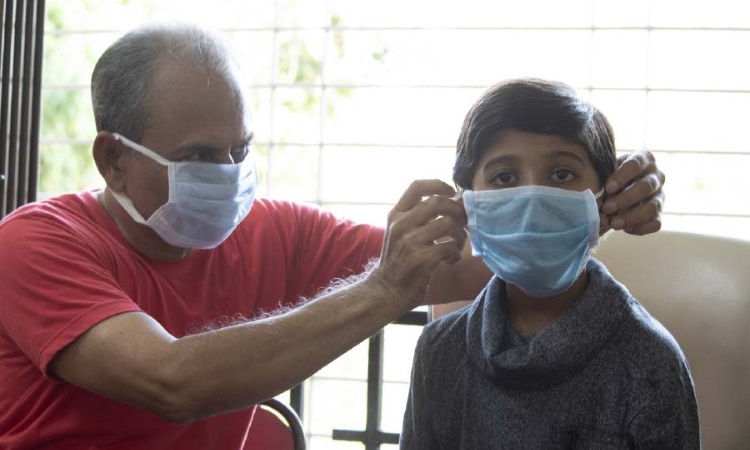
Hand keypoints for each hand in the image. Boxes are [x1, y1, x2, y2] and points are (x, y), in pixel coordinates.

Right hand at [372, 180, 467, 307]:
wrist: (386, 291)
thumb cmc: (398, 260)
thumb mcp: (400, 232)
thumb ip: (419, 216)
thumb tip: (455, 200)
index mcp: (396, 215)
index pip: (417, 186)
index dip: (439, 185)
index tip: (452, 193)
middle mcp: (401, 225)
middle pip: (438, 202)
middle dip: (457, 210)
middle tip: (462, 222)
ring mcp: (410, 242)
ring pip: (449, 224)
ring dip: (460, 235)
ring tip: (457, 245)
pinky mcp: (422, 260)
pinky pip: (450, 247)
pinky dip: (456, 253)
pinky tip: (450, 259)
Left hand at [600, 149, 664, 235]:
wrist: (616, 189)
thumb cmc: (609, 177)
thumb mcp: (606, 173)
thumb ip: (603, 182)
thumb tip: (594, 200)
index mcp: (643, 158)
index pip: (635, 165)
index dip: (621, 177)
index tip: (608, 188)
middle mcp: (656, 175)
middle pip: (645, 187)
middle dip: (625, 199)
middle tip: (607, 209)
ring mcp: (660, 195)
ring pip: (653, 206)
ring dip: (632, 217)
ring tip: (614, 224)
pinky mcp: (659, 213)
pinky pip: (656, 223)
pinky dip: (641, 227)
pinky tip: (626, 229)